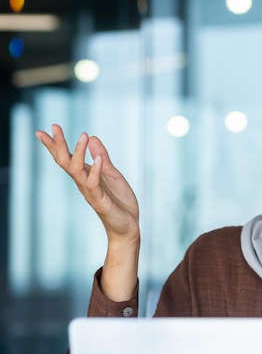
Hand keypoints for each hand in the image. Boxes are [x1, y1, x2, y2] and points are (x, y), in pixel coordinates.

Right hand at [35, 124, 139, 240]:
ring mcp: (90, 192)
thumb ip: (102, 158)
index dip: (55, 145)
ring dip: (78, 153)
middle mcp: (84, 183)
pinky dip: (96, 170)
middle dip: (58, 145)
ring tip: (83, 135)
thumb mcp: (112, 174)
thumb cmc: (118, 202)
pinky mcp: (100, 201)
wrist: (127, 226)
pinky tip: (98, 158)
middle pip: (65, 162)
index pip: (66, 158)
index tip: (43, 131)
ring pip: (77, 171)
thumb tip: (92, 138)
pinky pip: (94, 184)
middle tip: (54, 127)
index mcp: (85, 176)